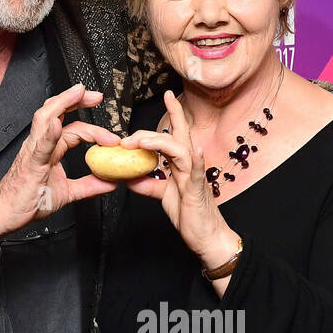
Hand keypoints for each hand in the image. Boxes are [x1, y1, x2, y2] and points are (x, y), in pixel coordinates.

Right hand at [0, 83, 118, 236]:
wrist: (6, 214)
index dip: (92, 126)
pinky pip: (39, 145)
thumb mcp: (67, 193)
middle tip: (96, 95)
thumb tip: (111, 182)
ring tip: (78, 93)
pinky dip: (49, 133)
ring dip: (63, 103)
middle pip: (57, 112)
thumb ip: (89, 185)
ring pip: (46, 118)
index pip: (72, 127)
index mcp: (49, 148)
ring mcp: (33, 151)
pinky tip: (57, 124)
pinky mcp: (30, 163)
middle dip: (76, 99)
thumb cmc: (28, 200)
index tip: (112, 137)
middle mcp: (40, 144)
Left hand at [121, 90, 240, 269]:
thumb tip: (126, 175)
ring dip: (160, 142)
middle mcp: (190, 165)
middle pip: (176, 136)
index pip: (176, 133)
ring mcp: (195, 176)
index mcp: (181, 164)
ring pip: (181, 150)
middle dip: (151, 132)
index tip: (168, 95)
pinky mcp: (197, 190)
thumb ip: (146, 183)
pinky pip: (198, 172)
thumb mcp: (162, 195)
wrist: (205, 236)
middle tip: (128, 137)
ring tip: (140, 142)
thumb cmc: (189, 213)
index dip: (174, 113)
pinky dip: (197, 161)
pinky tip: (197, 152)